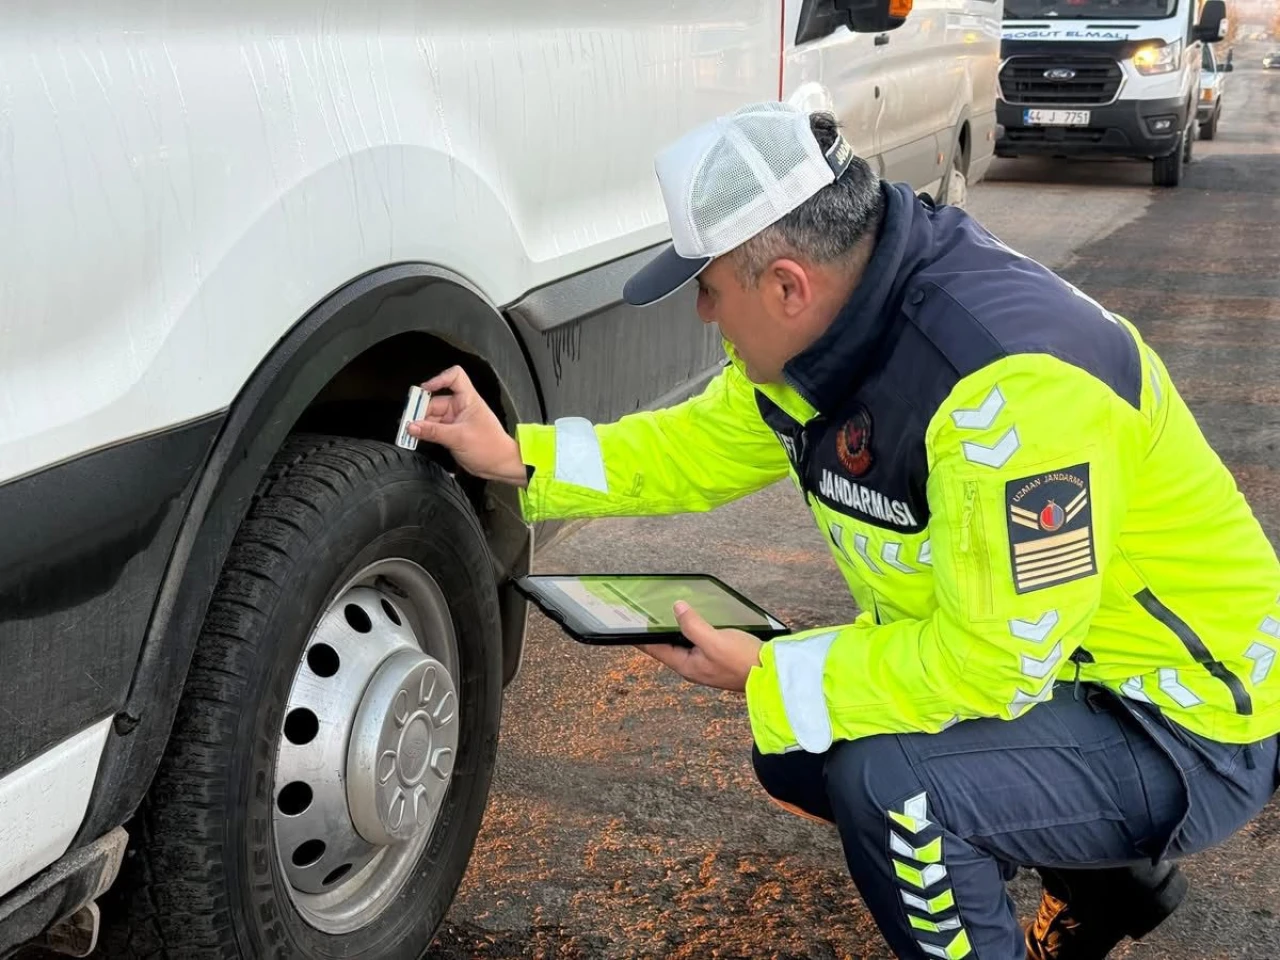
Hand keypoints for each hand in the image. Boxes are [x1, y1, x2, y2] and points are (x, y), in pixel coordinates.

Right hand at [407, 366, 526, 484]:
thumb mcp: (459, 437)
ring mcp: (455, 420)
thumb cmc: (490, 447)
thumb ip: (433, 432)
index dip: (439, 379)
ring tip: (409, 432)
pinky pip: (433, 429)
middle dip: (421, 410)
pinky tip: (415, 437)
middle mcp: (461, 407)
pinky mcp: (451, 433)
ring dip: (420, 423)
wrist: (499, 465)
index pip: (455, 377)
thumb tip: (412, 426)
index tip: (425, 389)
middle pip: (435, 400)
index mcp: (468, 400)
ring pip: (432, 416)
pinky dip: (424, 432)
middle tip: (408, 421)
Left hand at [635, 601, 763, 691]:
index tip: (625, 628)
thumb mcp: (714, 640)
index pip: (656, 649)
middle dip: (656, 632)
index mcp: (687, 665)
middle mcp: (694, 666)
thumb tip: (677, 608)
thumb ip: (693, 625)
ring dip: (676, 629)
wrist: (772, 675)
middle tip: (643, 616)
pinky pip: (699, 642)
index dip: (640, 637)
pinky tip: (696, 619)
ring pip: (684, 643)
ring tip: (665, 614)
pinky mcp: (719, 657)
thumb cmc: (744, 661)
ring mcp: (706, 663)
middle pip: (668, 646)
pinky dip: (693, 629)